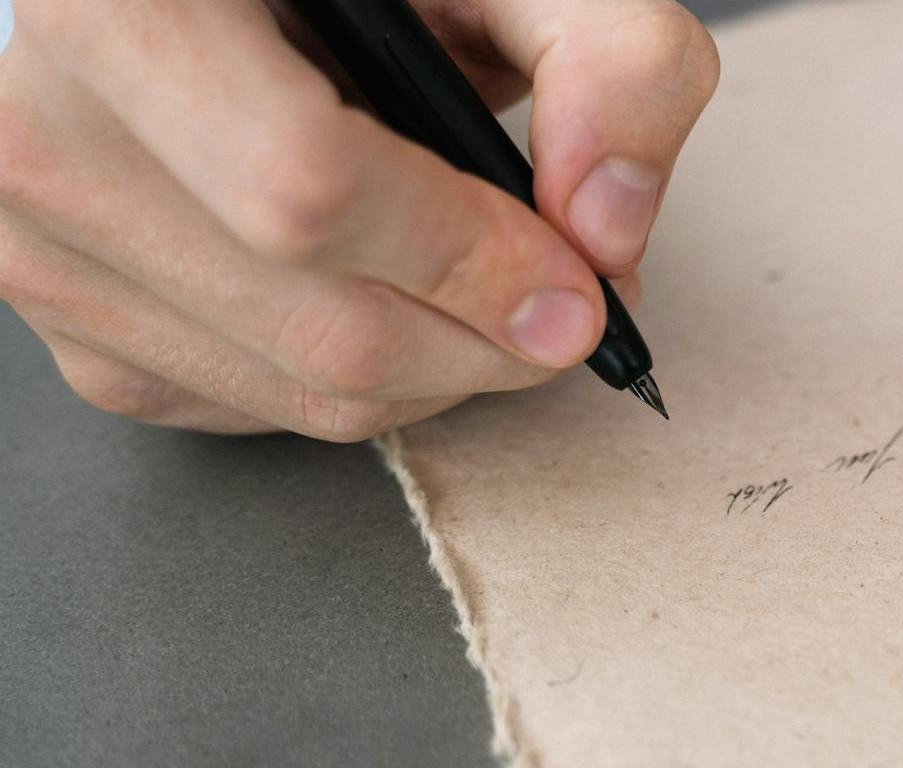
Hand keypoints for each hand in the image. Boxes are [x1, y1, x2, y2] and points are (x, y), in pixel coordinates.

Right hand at [0, 0, 717, 439]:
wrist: (237, 3)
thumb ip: (611, 59)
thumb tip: (605, 230)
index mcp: (127, 8)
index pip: (304, 190)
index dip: (468, 259)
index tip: (576, 282)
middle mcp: (47, 134)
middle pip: (325, 329)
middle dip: (494, 339)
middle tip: (571, 295)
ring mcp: (39, 250)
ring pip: (307, 395)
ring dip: (450, 369)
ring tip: (493, 282)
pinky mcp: (74, 332)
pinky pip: (266, 413)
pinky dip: (374, 381)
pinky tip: (395, 292)